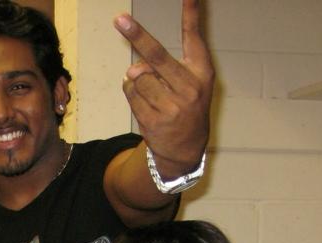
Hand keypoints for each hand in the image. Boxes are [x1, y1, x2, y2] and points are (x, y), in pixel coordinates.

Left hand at [115, 0, 213, 176]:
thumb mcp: (188, 83)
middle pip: (156, 56)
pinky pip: (130, 93)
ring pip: (138, 76)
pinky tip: (145, 102)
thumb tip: (134, 69)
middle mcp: (190, 88)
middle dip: (137, 35)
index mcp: (202, 72)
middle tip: (120, 19)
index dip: (192, 14)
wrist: (186, 148)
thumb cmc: (185, 105)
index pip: (194, 38)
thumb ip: (164, 67)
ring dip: (136, 78)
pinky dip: (131, 92)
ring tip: (151, 91)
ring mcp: (172, 107)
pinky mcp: (154, 120)